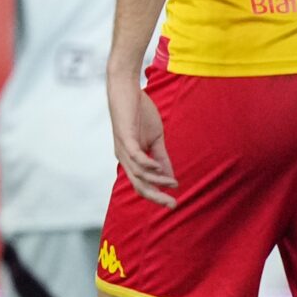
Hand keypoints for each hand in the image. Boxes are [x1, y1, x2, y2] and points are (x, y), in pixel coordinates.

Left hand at [108, 68, 176, 207]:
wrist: (127, 90)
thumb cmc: (139, 113)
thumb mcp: (155, 138)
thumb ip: (162, 157)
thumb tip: (171, 177)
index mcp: (130, 160)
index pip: (143, 185)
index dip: (157, 195)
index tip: (173, 204)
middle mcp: (123, 158)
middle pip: (139, 185)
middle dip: (156, 197)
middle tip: (172, 206)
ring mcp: (123, 148)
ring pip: (139, 173)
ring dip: (157, 180)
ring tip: (172, 183)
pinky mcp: (125, 137)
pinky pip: (135, 155)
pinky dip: (147, 164)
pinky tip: (159, 168)